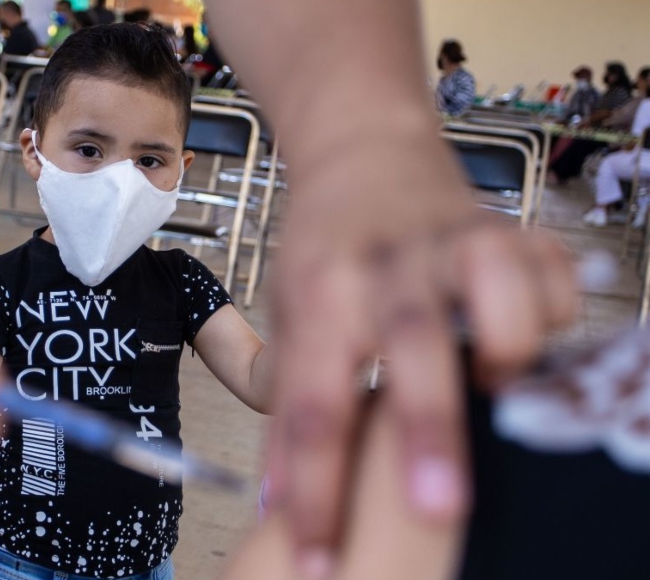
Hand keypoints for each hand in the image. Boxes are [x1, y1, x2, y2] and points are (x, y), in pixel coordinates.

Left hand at [263, 138, 576, 576]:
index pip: (312, 400)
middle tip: (438, 512)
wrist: (362, 152)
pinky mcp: (508, 226)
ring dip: (509, 344)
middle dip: (427, 428)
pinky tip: (532, 342)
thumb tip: (277, 503)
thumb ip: (288, 402)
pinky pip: (551, 273)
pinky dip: (553, 313)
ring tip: (501, 392)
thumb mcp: (287, 317)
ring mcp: (452, 239)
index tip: (319, 557)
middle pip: (408, 342)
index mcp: (320, 292)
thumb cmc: (324, 252)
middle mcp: (385, 263)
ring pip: (496, 282)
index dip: (314, 484)